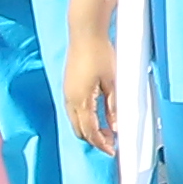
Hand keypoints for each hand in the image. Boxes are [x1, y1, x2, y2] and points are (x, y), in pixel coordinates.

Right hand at [59, 4, 116, 156]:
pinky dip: (85, 119)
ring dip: (89, 130)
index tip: (112, 151)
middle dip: (94, 140)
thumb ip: (113, 106)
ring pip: (75, 121)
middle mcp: (70, 99)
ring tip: (106, 132)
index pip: (89, 131)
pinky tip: (97, 116)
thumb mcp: (112, 82)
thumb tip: (115, 126)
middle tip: (110, 144)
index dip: (101, 144)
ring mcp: (67, 92)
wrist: (84, 33)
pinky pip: (74, 110)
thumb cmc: (99, 53)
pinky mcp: (68, 86)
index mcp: (80, 100)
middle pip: (79, 130)